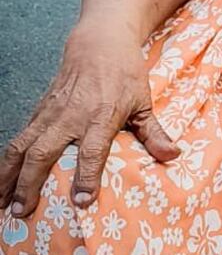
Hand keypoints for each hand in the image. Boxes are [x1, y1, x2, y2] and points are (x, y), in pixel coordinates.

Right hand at [0, 27, 178, 216]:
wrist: (99, 43)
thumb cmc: (125, 74)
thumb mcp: (144, 102)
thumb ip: (154, 132)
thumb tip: (172, 155)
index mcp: (100, 115)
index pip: (91, 150)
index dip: (86, 176)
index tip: (82, 201)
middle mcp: (70, 116)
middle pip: (44, 152)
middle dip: (30, 183)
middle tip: (22, 211)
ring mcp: (50, 113)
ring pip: (22, 146)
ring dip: (9, 175)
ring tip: (1, 203)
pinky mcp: (39, 111)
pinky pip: (19, 138)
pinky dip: (7, 160)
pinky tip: (2, 180)